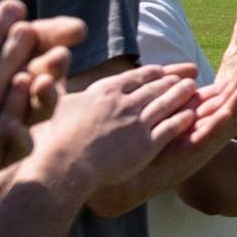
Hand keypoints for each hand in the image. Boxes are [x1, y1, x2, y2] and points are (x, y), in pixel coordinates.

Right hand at [30, 66, 200, 193]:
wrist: (64, 166)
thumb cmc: (54, 139)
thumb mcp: (55, 106)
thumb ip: (56, 89)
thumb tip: (42, 75)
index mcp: (104, 92)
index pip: (134, 77)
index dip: (152, 73)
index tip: (163, 70)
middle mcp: (124, 103)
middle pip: (155, 87)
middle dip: (173, 80)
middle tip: (189, 75)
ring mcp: (137, 123)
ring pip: (166, 104)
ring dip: (182, 95)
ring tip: (195, 89)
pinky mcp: (146, 145)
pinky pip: (170, 128)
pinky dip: (183, 120)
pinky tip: (192, 116)